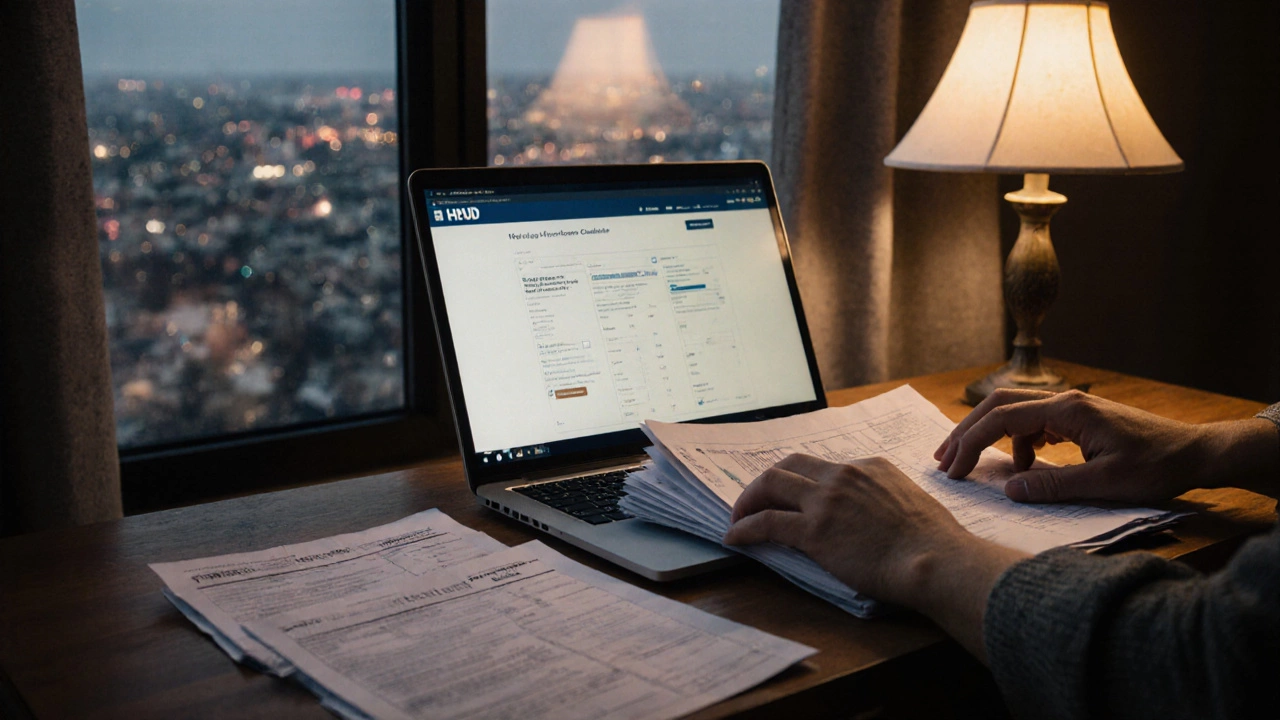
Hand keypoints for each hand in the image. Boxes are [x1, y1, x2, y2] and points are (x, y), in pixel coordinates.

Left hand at [723, 454, 969, 606]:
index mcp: (868, 467)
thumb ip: (885, 499)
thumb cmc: (934, 542)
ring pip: (771, 485)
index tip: (789, 493)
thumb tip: (875, 515)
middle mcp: (843, 475)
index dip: (800, 480)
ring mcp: (826, 500)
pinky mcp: (814, 530)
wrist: (935, 559)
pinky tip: (735, 537)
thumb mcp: (910, 501)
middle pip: (789, 466)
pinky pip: (766, 521)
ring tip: (738, 518)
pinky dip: (745, 527)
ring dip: (748, 500)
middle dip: (766, 483)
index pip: (822, 466)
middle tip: (755, 501)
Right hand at [935, 388, 1277, 502]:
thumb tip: (1009, 488)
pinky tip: (1023, 466)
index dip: (970, 443)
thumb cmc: (1156, 467)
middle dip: (966, 432)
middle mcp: (1065, 401)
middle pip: (999, 405)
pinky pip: (1033, 421)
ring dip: (987, 435)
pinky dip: (1017, 442)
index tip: (952, 470)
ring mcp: (1071, 407)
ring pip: (1014, 411)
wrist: (1195, 453)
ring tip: (969, 463)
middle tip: (943, 460)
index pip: (1003, 418)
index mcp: (1068, 410)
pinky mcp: (1077, 417)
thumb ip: (1054, 485)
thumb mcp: (1106, 485)